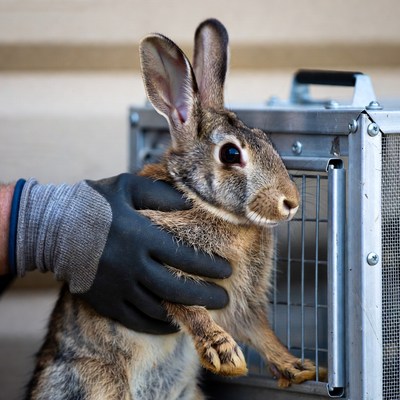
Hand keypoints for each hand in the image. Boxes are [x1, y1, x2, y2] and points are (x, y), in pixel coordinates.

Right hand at [82, 174, 230, 333]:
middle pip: (176, 288)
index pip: (184, 256)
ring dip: (186, 312)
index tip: (227, 269)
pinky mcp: (106, 302)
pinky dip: (158, 324)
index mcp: (140, 235)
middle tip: (224, 297)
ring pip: (159, 308)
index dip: (210, 266)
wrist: (53, 227)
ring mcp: (118, 287)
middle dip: (206, 295)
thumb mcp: (129, 187)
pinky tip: (172, 322)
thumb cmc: (95, 203)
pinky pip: (136, 320)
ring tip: (205, 311)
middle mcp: (131, 265)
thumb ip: (162, 194)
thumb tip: (191, 204)